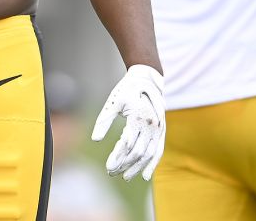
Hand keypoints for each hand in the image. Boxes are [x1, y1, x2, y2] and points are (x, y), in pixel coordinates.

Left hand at [91, 64, 165, 180]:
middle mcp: (152, 125)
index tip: (108, 167)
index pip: (127, 143)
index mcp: (139, 117)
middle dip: (124, 164)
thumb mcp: (113, 102)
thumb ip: (104, 120)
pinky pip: (158, 151)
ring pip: (148, 154)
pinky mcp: (161, 132)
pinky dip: (152, 164)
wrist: (147, 79)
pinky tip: (145, 176)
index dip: (118, 157)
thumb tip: (95, 139)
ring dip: (137, 167)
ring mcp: (159, 129)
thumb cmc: (126, 90)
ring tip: (124, 177)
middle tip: (111, 172)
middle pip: (138, 152)